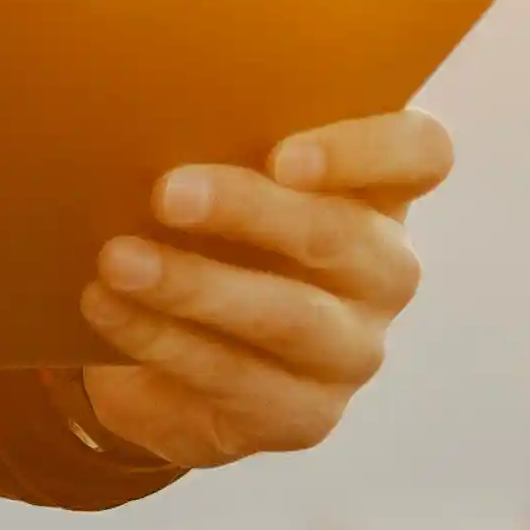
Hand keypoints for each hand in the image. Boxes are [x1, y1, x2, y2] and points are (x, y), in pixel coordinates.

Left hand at [74, 109, 451, 469]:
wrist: (176, 353)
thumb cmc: (206, 234)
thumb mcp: (219, 180)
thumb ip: (217, 142)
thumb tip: (144, 113)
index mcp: (379, 190)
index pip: (422, 153)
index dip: (367, 149)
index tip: (283, 155)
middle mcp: (384, 272)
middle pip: (346, 236)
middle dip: (251, 211)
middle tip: (166, 193)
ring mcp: (353, 351)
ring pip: (290, 318)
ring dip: (195, 287)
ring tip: (117, 262)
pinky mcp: (305, 416)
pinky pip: (238, 380)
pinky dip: (162, 343)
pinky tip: (107, 311)